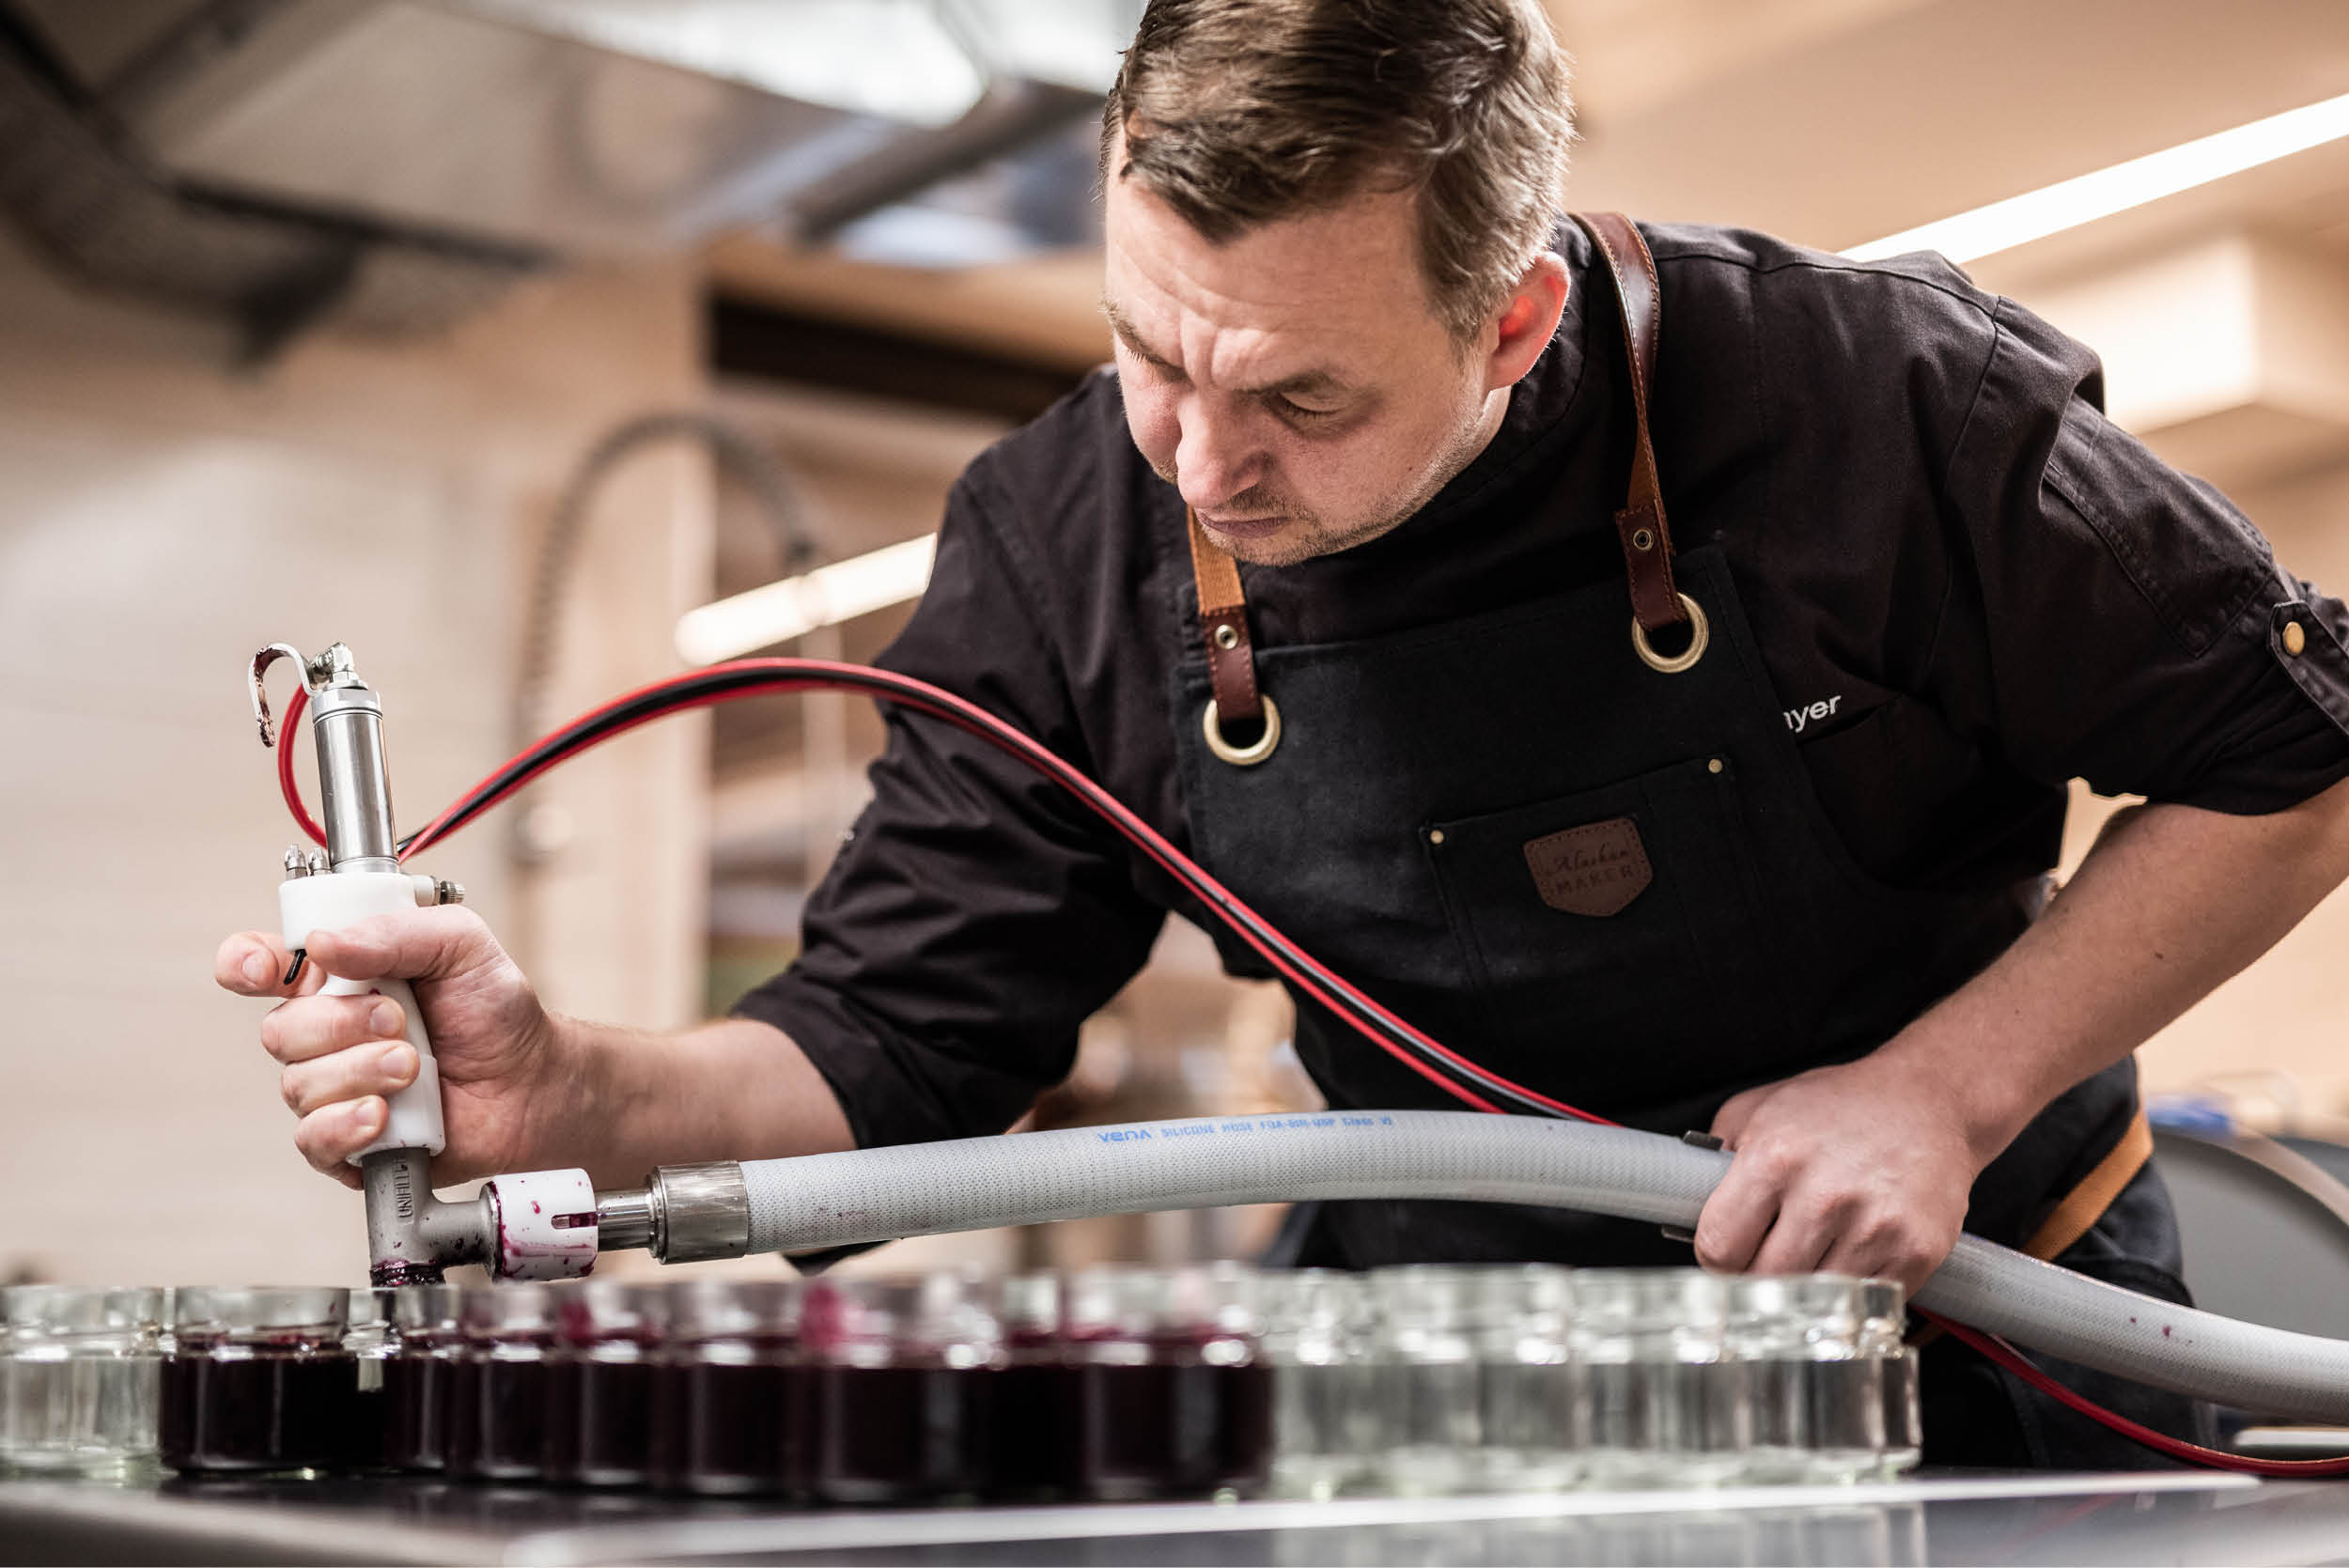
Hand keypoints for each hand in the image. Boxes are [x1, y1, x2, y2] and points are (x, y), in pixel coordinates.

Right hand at [214, 907, 564, 1189]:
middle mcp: (324, 1032)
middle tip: (401, 1021)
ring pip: (299, 1084)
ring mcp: (333, 1088)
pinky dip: (348, 1124)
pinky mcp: (347, 1142)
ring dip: (362, 1071)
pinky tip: (384, 1114)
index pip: (259, 965)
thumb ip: (395, 932)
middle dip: (341, 1024)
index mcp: (338, 976)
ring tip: (415, 1067)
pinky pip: (313, 1139)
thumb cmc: (494, 1009)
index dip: (247, 964)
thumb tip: (323, 943)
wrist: (532, 1080)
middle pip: (279, 1030)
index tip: (267, 970)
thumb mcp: (460, 944)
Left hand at [1693, 1051, 1983, 1291]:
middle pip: (1764, 1282)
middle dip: (1756, 1279)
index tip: (1727, 1255)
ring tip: (1808, 1262)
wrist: (1931, 1101)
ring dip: (1804, 1292)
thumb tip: (1684, 1201)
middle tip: (1763, 1264)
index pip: (1719, 1246)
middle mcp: (1824, 1196)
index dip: (1716, 1258)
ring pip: (1813, 1301)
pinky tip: (1846, 1266)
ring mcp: (1874, 1228)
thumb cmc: (1840, 1105)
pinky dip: (1849, 1298)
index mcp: (1775, 1158)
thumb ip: (1713, 1154)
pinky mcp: (1915, 1253)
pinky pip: (1863, 1304)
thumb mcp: (1760, 1108)